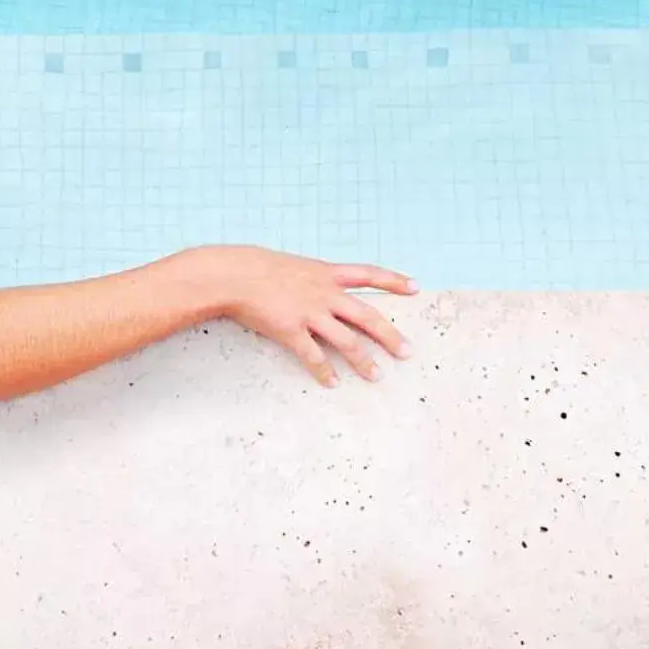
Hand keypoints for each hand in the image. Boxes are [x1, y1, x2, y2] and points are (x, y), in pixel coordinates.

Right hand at [193, 245, 416, 386]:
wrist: (234, 273)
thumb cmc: (257, 266)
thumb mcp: (293, 266)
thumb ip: (311, 279)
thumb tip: (321, 288)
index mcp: (326, 273)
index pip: (368, 274)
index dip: (393, 280)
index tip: (415, 287)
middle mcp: (324, 293)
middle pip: (367, 316)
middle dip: (390, 335)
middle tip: (407, 352)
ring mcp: (310, 313)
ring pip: (347, 341)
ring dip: (364, 361)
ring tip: (377, 376)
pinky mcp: (292, 330)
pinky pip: (313, 356)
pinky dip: (324, 371)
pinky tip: (333, 382)